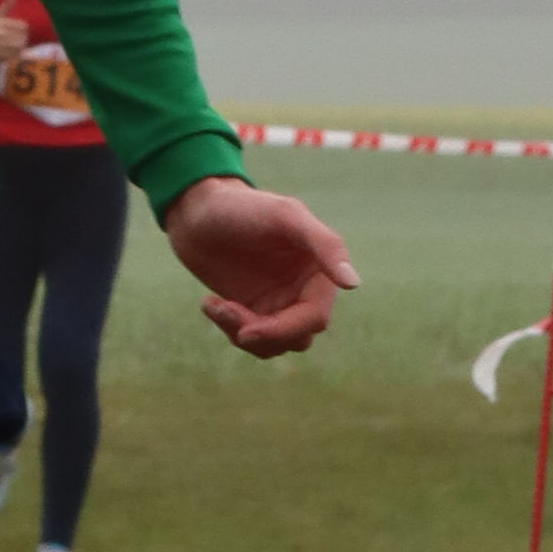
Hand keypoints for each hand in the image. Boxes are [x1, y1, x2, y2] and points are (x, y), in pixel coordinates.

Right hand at [0, 0, 33, 79]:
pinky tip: (12, 53)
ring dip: (21, 47)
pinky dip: (17, 55)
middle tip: (20, 40)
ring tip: (16, 46)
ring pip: (20, 47)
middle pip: (23, 37)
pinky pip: (15, 56)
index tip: (19, 31)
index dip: (24, 29)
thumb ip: (5, 6)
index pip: (24, 26)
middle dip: (24, 39)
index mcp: (0, 24)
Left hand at [163, 175, 356, 355]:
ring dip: (242, 333)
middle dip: (261, 333)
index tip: (247, 330)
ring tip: (214, 304)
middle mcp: (304, 290)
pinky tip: (210, 303)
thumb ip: (325, 245)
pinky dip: (229, 328)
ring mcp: (278, 303)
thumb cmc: (244, 206)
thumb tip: (353, 284)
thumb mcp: (286, 216)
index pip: (315, 316)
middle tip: (224, 310)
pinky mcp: (252, 311)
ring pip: (274, 345)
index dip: (285, 329)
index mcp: (319, 270)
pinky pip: (250, 338)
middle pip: (297, 337)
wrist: (198, 210)